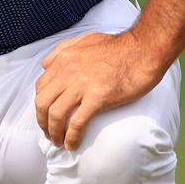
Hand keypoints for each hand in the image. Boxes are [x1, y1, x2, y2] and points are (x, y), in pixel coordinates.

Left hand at [34, 30, 165, 150]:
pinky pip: (77, 122)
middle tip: (49, 133)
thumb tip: (46, 63)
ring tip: (59, 142)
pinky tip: (72, 144)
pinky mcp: (98, 98)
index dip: (41, 105)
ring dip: (54, 132)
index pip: (41, 87)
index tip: (46, 115)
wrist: (143, 50)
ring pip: (55, 114)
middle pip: (42, 102)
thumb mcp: (85, 39)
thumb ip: (63, 49)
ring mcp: (82, 85)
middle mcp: (68, 71)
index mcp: (64, 59)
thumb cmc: (119, 47)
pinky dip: (71, 137)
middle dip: (42, 122)